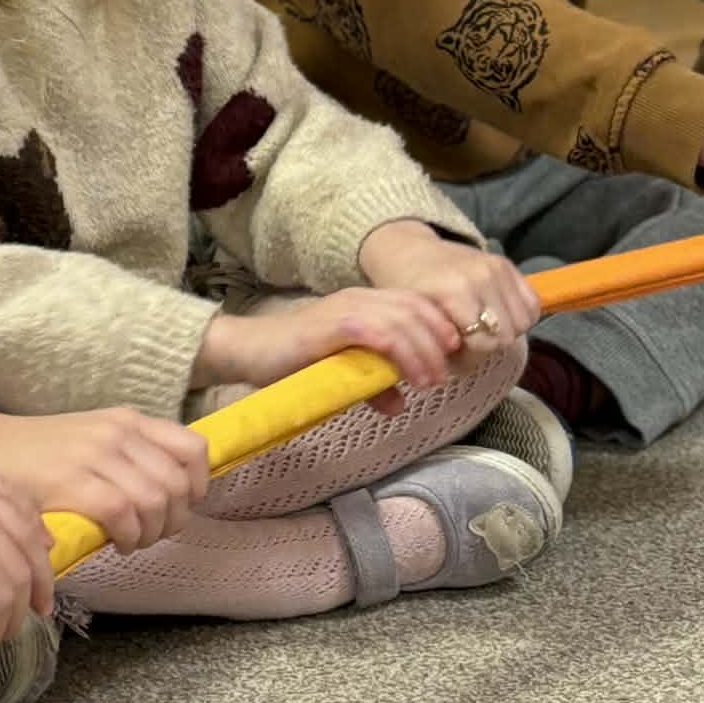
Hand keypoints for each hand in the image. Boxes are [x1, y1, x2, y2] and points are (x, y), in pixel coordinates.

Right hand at [0, 400, 209, 555]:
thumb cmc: (40, 454)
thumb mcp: (94, 439)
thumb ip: (132, 456)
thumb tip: (178, 492)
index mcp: (127, 420)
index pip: (193, 449)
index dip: (197, 486)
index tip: (179, 508)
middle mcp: (118, 432)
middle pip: (179, 484)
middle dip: (174, 520)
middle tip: (151, 535)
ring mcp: (95, 454)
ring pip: (156, 501)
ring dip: (151, 533)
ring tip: (131, 541)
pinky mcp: (73, 480)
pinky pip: (124, 513)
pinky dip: (128, 536)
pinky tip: (115, 543)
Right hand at [195, 285, 464, 397]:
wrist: (249, 353)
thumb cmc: (292, 363)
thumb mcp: (341, 374)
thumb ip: (371, 383)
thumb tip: (399, 403)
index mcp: (364, 304)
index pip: (415, 302)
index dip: (440, 325)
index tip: (454, 357)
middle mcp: (358, 299)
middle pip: (416, 307)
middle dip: (438, 340)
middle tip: (446, 374)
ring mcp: (344, 309)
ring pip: (401, 319)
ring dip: (423, 351)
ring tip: (431, 381)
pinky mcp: (331, 325)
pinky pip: (376, 331)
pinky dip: (399, 352)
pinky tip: (408, 377)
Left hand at [358, 221, 538, 349]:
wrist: (412, 253)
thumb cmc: (412, 291)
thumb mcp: (416, 320)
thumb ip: (440, 345)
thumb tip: (460, 371)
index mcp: (452, 292)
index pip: (484, 344)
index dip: (471, 358)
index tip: (455, 354)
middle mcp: (478, 277)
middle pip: (506, 337)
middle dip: (488, 347)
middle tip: (468, 341)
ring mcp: (495, 268)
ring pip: (523, 322)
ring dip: (506, 332)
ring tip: (483, 327)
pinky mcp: (507, 264)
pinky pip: (532, 304)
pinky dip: (521, 316)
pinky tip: (499, 316)